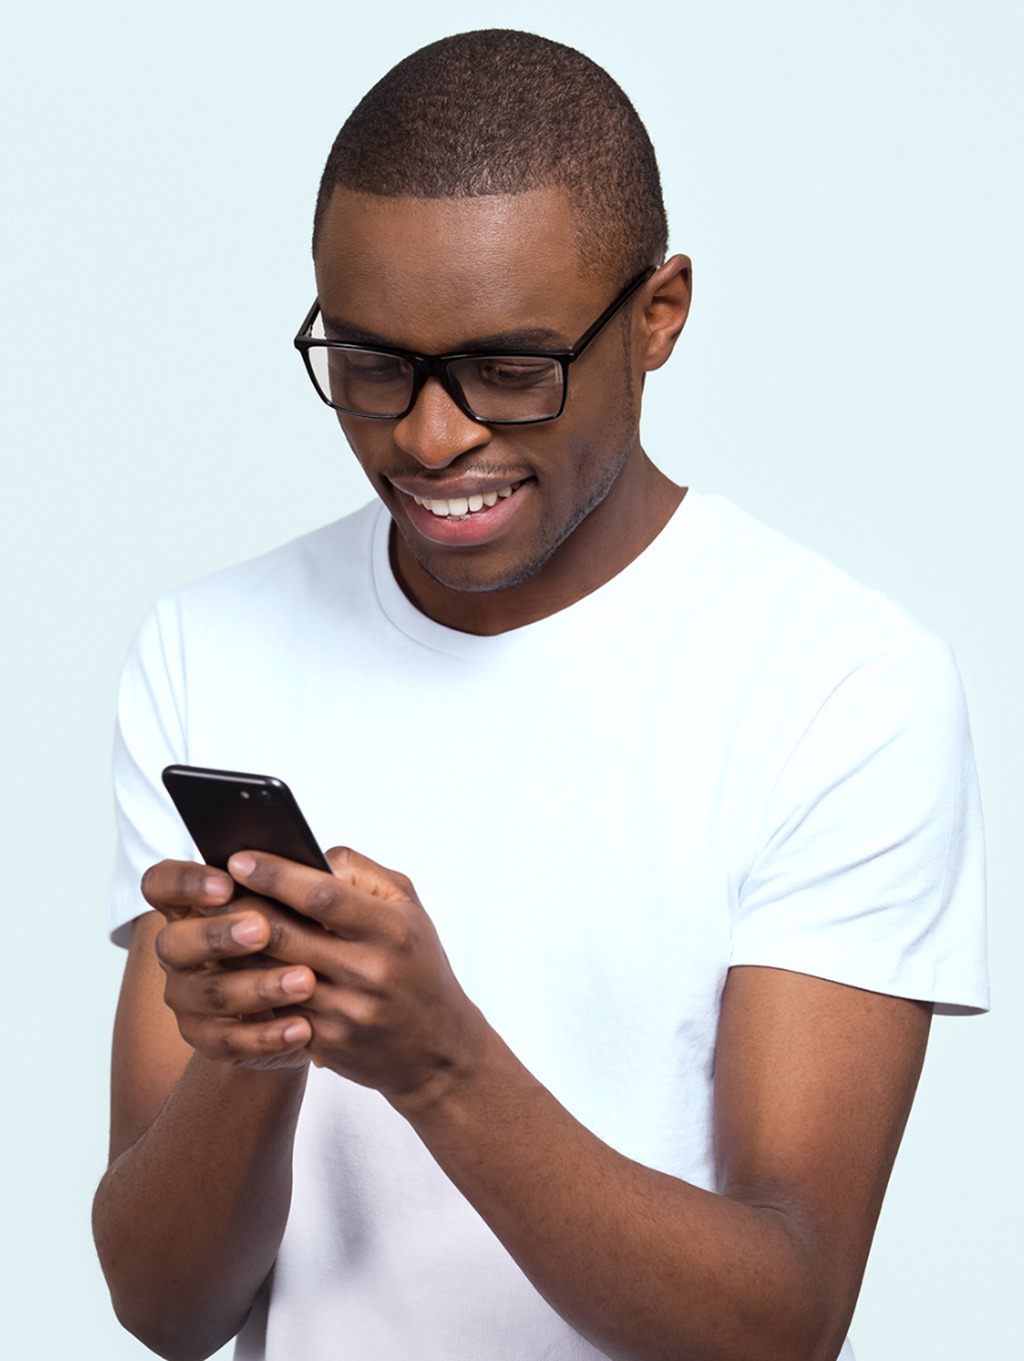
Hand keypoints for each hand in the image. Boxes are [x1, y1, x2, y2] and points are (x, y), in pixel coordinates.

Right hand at [142, 859, 316, 1070]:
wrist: (296, 1005)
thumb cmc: (293, 937)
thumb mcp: (297, 905)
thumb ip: (300, 883)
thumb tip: (325, 868)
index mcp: (192, 905)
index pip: (162, 884)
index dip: (185, 882)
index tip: (227, 883)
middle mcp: (179, 950)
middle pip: (173, 942)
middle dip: (217, 935)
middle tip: (263, 929)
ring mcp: (187, 996)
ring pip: (210, 993)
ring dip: (258, 986)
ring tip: (306, 980)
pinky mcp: (206, 1037)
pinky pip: (228, 1041)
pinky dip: (267, 1036)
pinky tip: (302, 1027)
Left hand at [224, 846, 484, 1100]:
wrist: (439, 1048)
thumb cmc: (419, 964)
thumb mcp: (409, 908)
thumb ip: (363, 873)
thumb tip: (312, 856)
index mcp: (391, 928)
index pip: (322, 895)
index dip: (276, 875)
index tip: (240, 859)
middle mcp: (368, 970)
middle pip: (287, 934)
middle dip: (242, 907)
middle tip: (209, 888)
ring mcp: (346, 1012)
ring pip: (272, 975)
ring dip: (236, 949)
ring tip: (211, 924)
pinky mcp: (327, 1043)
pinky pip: (276, 1010)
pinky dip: (250, 987)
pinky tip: (230, 968)